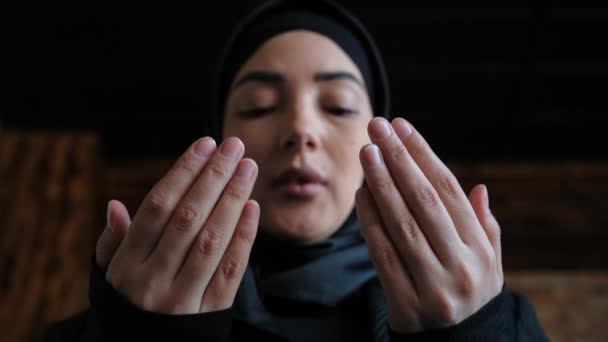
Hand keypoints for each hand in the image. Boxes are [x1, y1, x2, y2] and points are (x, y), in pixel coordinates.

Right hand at [94, 136, 259, 313]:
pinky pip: (231, 271)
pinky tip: (253, 207)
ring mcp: (184, 299)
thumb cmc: (129, 306)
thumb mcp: (109, 278)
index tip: (205, 145)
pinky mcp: (212, 313)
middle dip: (214, 177)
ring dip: (233, 199)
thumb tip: (114, 205)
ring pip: (212, 241)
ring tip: (248, 168)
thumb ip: (112, 243)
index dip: (183, 172)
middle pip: (188, 218)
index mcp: (126, 267)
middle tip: (234, 146)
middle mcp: (153, 281)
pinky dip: (244, 237)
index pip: (157, 208)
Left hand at [355, 117, 502, 332]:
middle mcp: (461, 265)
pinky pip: (384, 256)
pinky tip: (361, 196)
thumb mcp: (489, 264)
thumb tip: (478, 187)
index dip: (423, 154)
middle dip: (398, 159)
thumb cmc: (470, 295)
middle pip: (424, 200)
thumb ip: (484, 226)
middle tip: (377, 127)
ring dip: (381, 184)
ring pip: (402, 224)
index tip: (402, 126)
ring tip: (366, 153)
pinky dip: (371, 224)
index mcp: (481, 249)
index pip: (449, 190)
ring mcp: (434, 287)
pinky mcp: (407, 306)